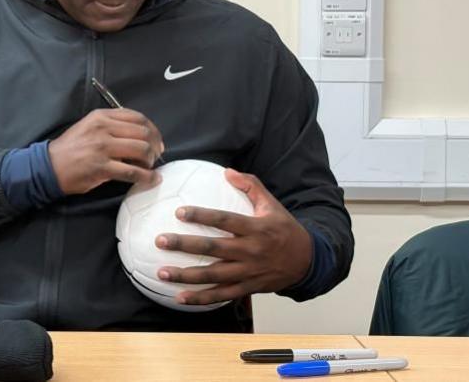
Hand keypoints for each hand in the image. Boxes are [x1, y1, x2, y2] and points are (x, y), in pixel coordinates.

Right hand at [48, 108, 164, 194]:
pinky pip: (132, 172)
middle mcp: (103, 129)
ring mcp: (102, 148)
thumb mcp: (89, 126)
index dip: (152, 129)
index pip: (137, 117)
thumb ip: (112, 125)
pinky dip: (146, 177)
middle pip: (143, 133)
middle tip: (156, 155)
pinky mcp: (102, 168)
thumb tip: (140, 134)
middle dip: (155, 145)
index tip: (156, 140)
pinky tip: (152, 179)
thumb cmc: (71, 148)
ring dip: (150, 160)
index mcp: (101, 116)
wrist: (49, 166)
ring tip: (149, 166)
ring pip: (141, 150)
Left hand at [154, 168, 312, 305]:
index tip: (179, 212)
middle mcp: (251, 251)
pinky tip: (180, 298)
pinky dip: (201, 299)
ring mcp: (248, 272)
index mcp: (256, 228)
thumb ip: (251, 186)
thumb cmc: (284, 229)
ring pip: (213, 276)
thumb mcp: (272, 205)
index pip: (224, 220)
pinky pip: (221, 295)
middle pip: (213, 248)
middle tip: (160, 241)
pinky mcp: (247, 288)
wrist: (308, 262)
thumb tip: (226, 171)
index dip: (202, 216)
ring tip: (161, 272)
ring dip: (186, 276)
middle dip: (185, 245)